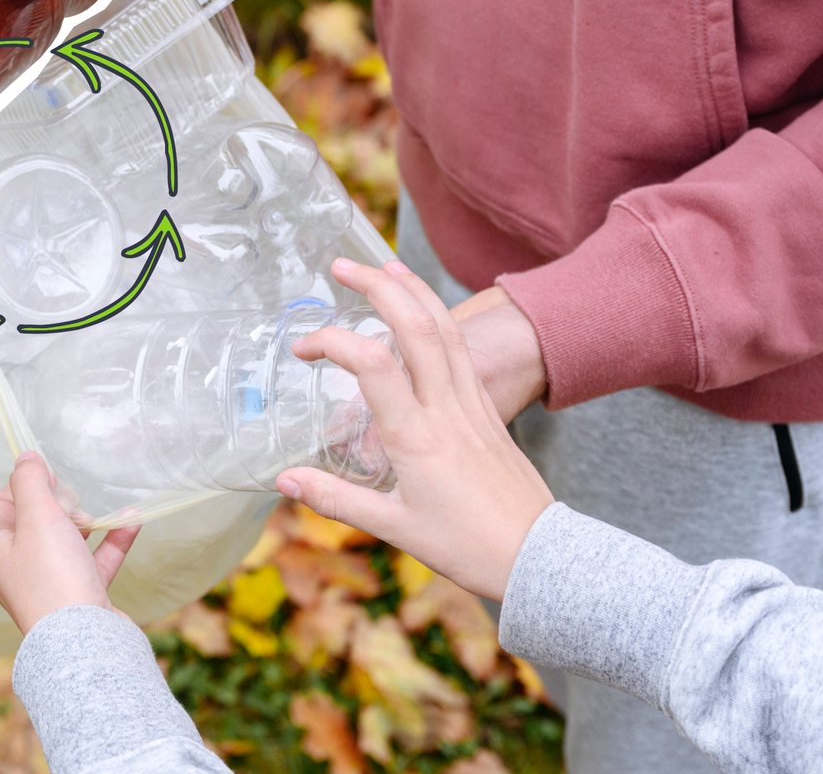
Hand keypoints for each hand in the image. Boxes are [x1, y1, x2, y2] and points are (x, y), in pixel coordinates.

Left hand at [0, 452, 140, 634]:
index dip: (23, 487)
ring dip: (91, 521)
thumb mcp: (37, 517)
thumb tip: (25, 458)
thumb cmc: (53, 578)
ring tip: (104, 514)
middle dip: (60, 506)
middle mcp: (17, 568)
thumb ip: (31, 482)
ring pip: (68, 541)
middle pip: (34, 522)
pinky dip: (112, 541)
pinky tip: (132, 520)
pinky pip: (95, 560)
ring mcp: (49, 583)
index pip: (0, 506)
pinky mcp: (80, 596)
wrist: (86, 643)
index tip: (50, 479)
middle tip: (73, 508)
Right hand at [279, 259, 554, 601]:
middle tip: (341, 266)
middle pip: (416, 328)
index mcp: (417, 437)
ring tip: (384, 266)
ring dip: (413, 291)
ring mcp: (472, 405)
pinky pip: (463, 350)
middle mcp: (446, 409)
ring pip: (446, 330)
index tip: (302, 350)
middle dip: (377, 287)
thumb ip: (335, 499)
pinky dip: (439, 319)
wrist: (539, 556)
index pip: (372, 365)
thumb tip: (284, 479)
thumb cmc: (468, 547)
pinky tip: (424, 311)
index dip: (332, 342)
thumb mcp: (394, 528)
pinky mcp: (488, 410)